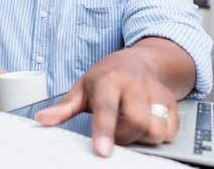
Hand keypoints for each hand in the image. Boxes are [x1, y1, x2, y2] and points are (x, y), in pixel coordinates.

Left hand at [35, 49, 179, 156]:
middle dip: (126, 137)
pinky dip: (159, 134)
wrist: (137, 61)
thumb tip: (42, 119)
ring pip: (157, 129)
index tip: (102, 152)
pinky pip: (171, 130)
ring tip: (131, 127)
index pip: (106, 108)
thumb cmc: (105, 78)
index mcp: (109, 81)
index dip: (104, 131)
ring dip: (143, 137)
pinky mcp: (171, 101)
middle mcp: (135, 85)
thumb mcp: (81, 88)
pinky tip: (146, 125)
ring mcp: (156, 92)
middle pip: (137, 122)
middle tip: (116, 133)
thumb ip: (63, 107)